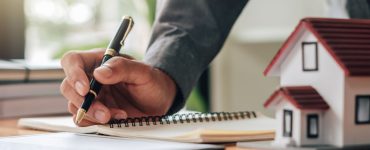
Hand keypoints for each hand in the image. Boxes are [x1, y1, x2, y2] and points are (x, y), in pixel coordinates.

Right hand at [60, 49, 175, 125]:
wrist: (160, 102)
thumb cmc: (152, 82)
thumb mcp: (143, 71)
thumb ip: (122, 68)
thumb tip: (99, 73)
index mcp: (99, 61)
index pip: (73, 61)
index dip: (73, 74)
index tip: (86, 89)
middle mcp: (91, 78)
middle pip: (68, 87)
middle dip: (84, 102)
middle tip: (104, 112)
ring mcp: (92, 97)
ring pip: (74, 106)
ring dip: (93, 114)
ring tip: (119, 115)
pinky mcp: (95, 113)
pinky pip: (83, 119)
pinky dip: (97, 123)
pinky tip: (117, 118)